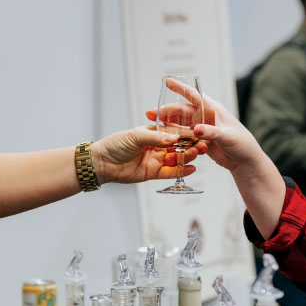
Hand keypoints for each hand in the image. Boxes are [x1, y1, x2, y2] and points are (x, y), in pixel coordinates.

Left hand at [92, 127, 206, 183]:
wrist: (102, 163)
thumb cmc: (115, 145)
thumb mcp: (135, 136)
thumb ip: (155, 138)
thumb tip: (174, 138)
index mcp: (152, 133)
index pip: (173, 132)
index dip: (186, 133)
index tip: (198, 132)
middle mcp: (156, 146)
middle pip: (178, 146)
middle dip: (190, 145)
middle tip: (202, 144)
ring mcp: (156, 160)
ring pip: (176, 158)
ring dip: (188, 157)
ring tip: (198, 154)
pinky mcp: (153, 173)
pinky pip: (171, 172)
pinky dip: (181, 171)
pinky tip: (192, 168)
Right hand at [145, 79, 263, 175]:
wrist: (246, 161)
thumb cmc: (243, 144)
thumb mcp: (228, 137)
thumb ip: (212, 133)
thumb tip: (196, 129)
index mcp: (214, 109)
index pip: (194, 95)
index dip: (180, 88)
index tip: (167, 81)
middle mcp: (206, 116)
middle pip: (182, 110)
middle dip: (166, 110)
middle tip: (150, 113)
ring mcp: (203, 128)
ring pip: (181, 124)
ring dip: (168, 124)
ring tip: (153, 125)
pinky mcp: (201, 140)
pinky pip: (184, 136)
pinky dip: (175, 137)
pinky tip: (164, 138)